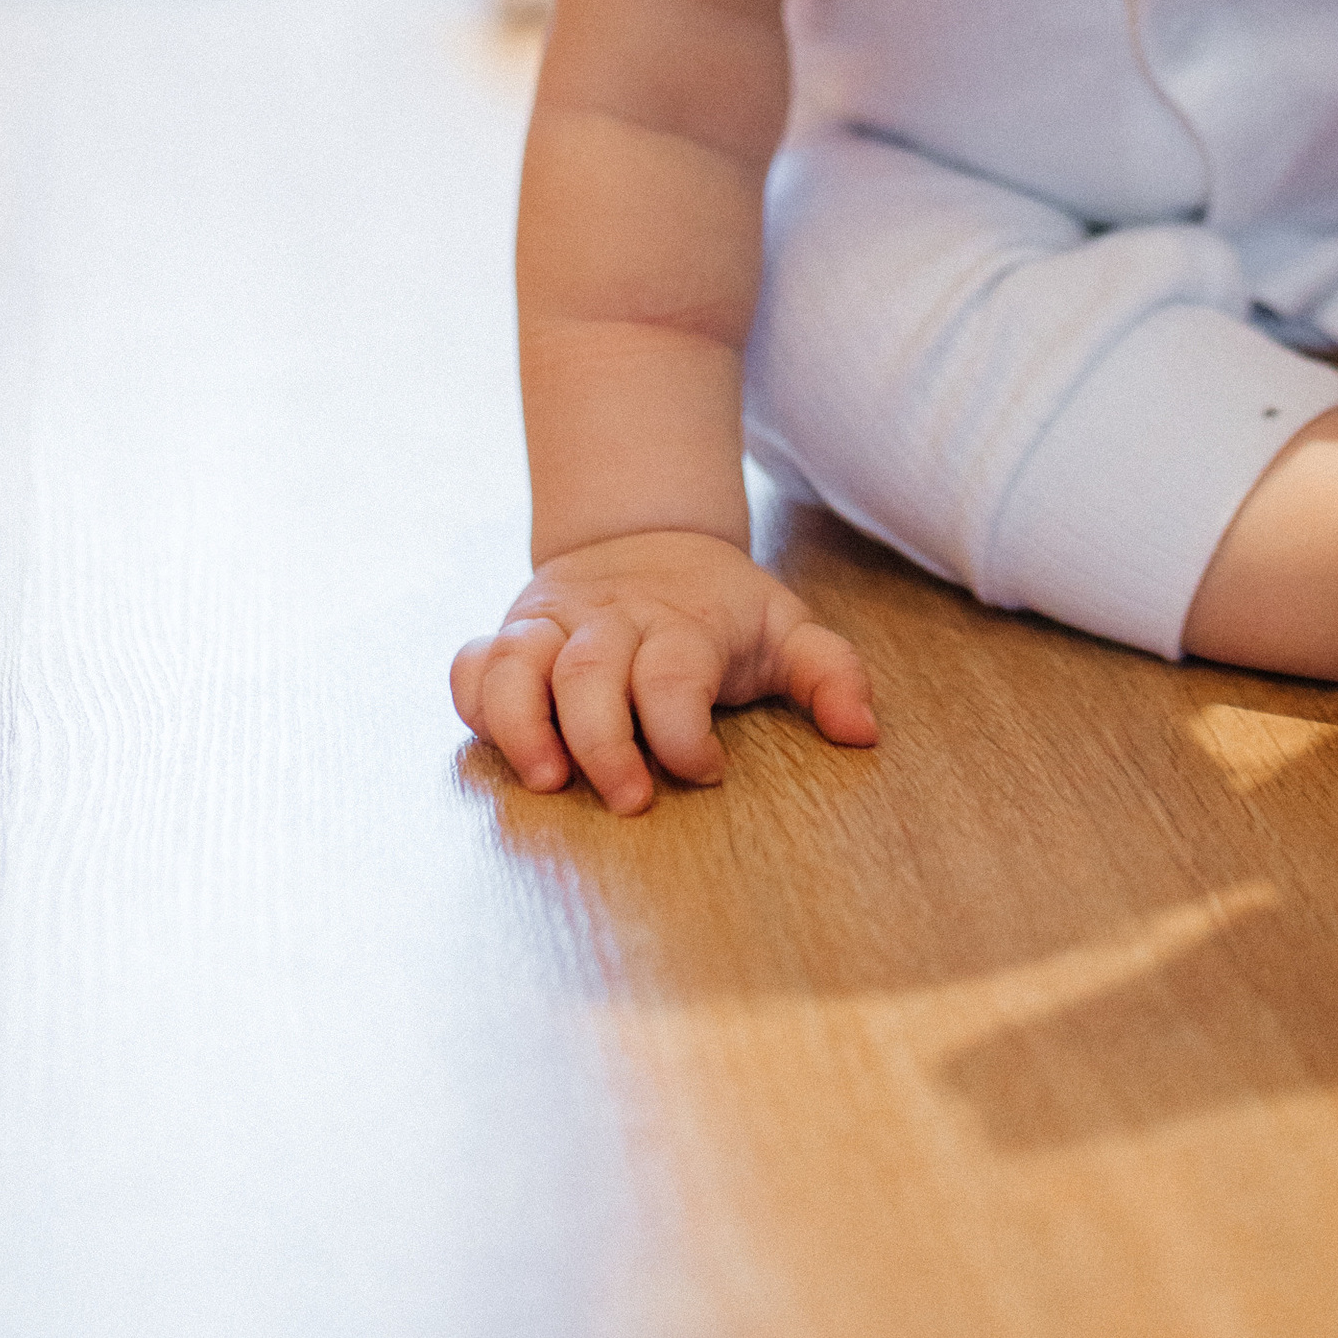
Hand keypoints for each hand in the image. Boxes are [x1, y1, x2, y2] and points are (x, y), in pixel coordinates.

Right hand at [452, 526, 878, 812]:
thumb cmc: (722, 610)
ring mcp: (555, 625)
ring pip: (517, 663)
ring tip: (545, 782)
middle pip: (590, 672)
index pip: (674, 672)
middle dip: (604, 743)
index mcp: (682, 621)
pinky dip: (475, 702)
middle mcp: (611, 619)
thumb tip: (864, 733)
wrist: (648, 535)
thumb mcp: (786, 627)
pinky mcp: (513, 634)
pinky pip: (473, 663)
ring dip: (522, 725)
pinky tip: (500, 747)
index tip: (709, 771)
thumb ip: (830, 673)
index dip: (685, 730)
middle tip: (629, 802)